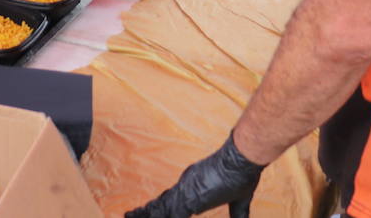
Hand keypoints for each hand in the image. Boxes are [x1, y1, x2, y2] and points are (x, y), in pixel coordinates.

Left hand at [125, 133, 264, 217]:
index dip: (159, 209)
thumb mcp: (240, 200)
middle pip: (160, 204)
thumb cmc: (243, 175)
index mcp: (192, 186)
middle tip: (128, 215)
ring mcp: (184, 190)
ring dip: (146, 215)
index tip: (145, 213)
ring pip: (159, 209)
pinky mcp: (188, 196)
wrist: (241, 159)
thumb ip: (237, 214)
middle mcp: (184, 187)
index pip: (170, 201)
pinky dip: (159, 217)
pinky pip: (169, 214)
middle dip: (145, 213)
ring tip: (128, 217)